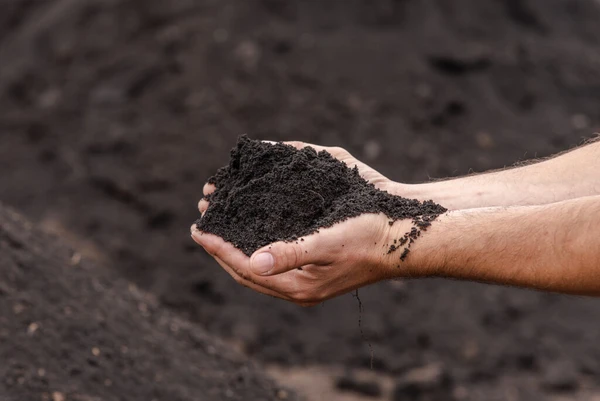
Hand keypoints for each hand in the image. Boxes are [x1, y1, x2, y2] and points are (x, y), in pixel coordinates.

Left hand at [194, 141, 421, 305]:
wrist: (401, 238)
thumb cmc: (368, 236)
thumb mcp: (328, 243)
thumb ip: (291, 253)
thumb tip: (253, 262)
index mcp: (299, 286)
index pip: (244, 268)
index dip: (218, 248)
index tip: (197, 228)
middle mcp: (298, 288)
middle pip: (245, 271)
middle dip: (220, 247)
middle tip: (201, 223)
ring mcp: (305, 281)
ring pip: (257, 266)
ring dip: (235, 246)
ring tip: (219, 224)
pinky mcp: (312, 269)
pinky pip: (272, 260)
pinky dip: (255, 245)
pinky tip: (252, 229)